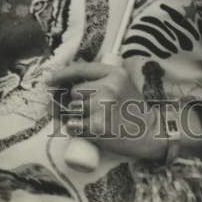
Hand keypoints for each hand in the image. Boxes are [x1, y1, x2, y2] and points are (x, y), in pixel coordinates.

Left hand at [49, 61, 165, 162]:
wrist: (150, 132)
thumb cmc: (133, 108)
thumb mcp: (122, 83)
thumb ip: (103, 77)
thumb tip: (70, 80)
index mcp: (114, 73)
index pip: (81, 69)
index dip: (63, 74)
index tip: (51, 80)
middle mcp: (108, 87)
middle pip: (75, 92)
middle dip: (77, 102)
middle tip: (92, 110)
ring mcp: (103, 107)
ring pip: (72, 109)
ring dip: (76, 117)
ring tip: (93, 121)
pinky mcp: (98, 126)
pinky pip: (73, 126)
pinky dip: (76, 130)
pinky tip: (88, 131)